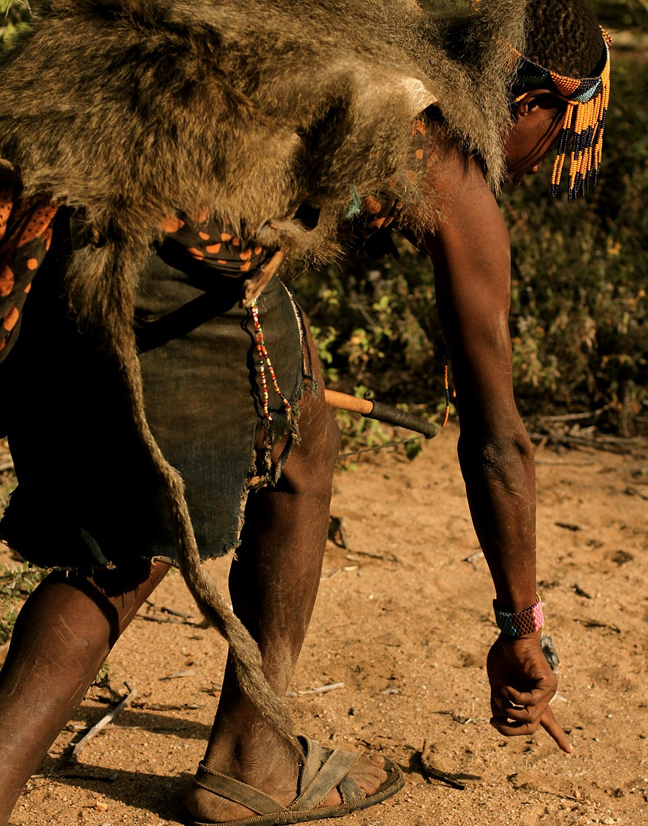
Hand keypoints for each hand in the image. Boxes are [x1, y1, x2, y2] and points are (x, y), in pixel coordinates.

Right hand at [487, 631, 571, 752]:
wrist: (512, 636)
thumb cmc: (504, 656)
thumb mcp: (497, 685)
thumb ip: (500, 703)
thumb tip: (499, 720)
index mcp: (532, 698)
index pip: (547, 721)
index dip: (558, 736)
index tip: (569, 751)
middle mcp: (543, 698)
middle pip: (531, 727)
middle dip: (511, 730)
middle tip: (493, 722)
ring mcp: (547, 692)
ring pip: (529, 718)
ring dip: (508, 711)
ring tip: (499, 695)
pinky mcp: (548, 685)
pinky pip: (530, 702)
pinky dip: (514, 698)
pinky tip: (506, 688)